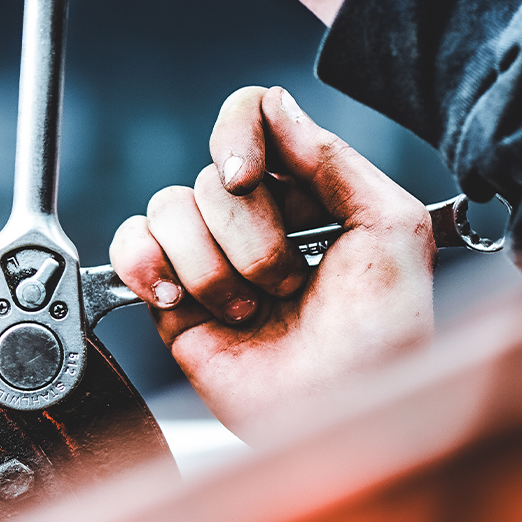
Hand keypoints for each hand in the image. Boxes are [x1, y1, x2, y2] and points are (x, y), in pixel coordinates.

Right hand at [110, 86, 434, 437]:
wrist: (345, 418)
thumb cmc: (386, 337)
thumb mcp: (391, 229)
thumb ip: (334, 157)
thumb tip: (277, 103)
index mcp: (311, 192)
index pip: (251, 118)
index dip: (240, 136)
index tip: (252, 178)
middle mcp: (258, 220)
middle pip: (212, 175)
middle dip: (251, 236)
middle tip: (288, 285)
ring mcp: (212, 258)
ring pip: (169, 207)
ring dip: (212, 266)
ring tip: (251, 310)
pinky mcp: (172, 300)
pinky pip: (130, 246)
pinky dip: (145, 264)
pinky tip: (179, 298)